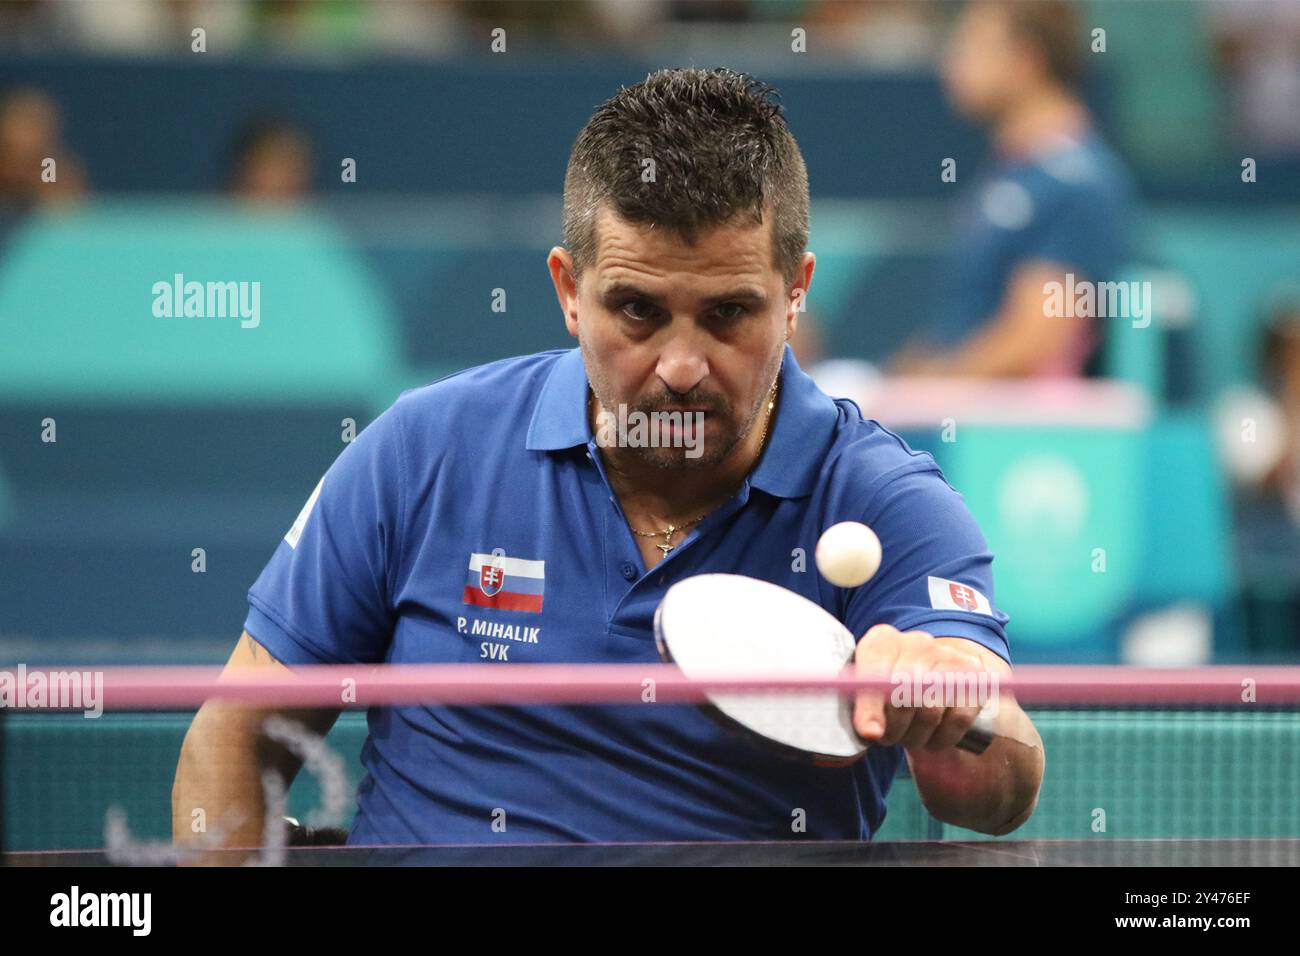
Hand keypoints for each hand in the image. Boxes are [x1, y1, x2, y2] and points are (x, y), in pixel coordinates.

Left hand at [852, 624, 988, 752]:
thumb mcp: (866, 694)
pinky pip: (959, 717)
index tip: (871, 733)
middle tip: (888, 739)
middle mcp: (916, 643)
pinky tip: (932, 740)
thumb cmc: (886, 692)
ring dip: (917, 736)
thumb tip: (871, 732)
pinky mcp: (975, 677)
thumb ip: (863, 709)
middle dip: (895, 726)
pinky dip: (943, 738)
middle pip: (904, 692)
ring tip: (908, 738)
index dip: (871, 704)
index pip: (875, 669)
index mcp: (882, 641)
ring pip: (931, 709)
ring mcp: (948, 656)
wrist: (929, 679)